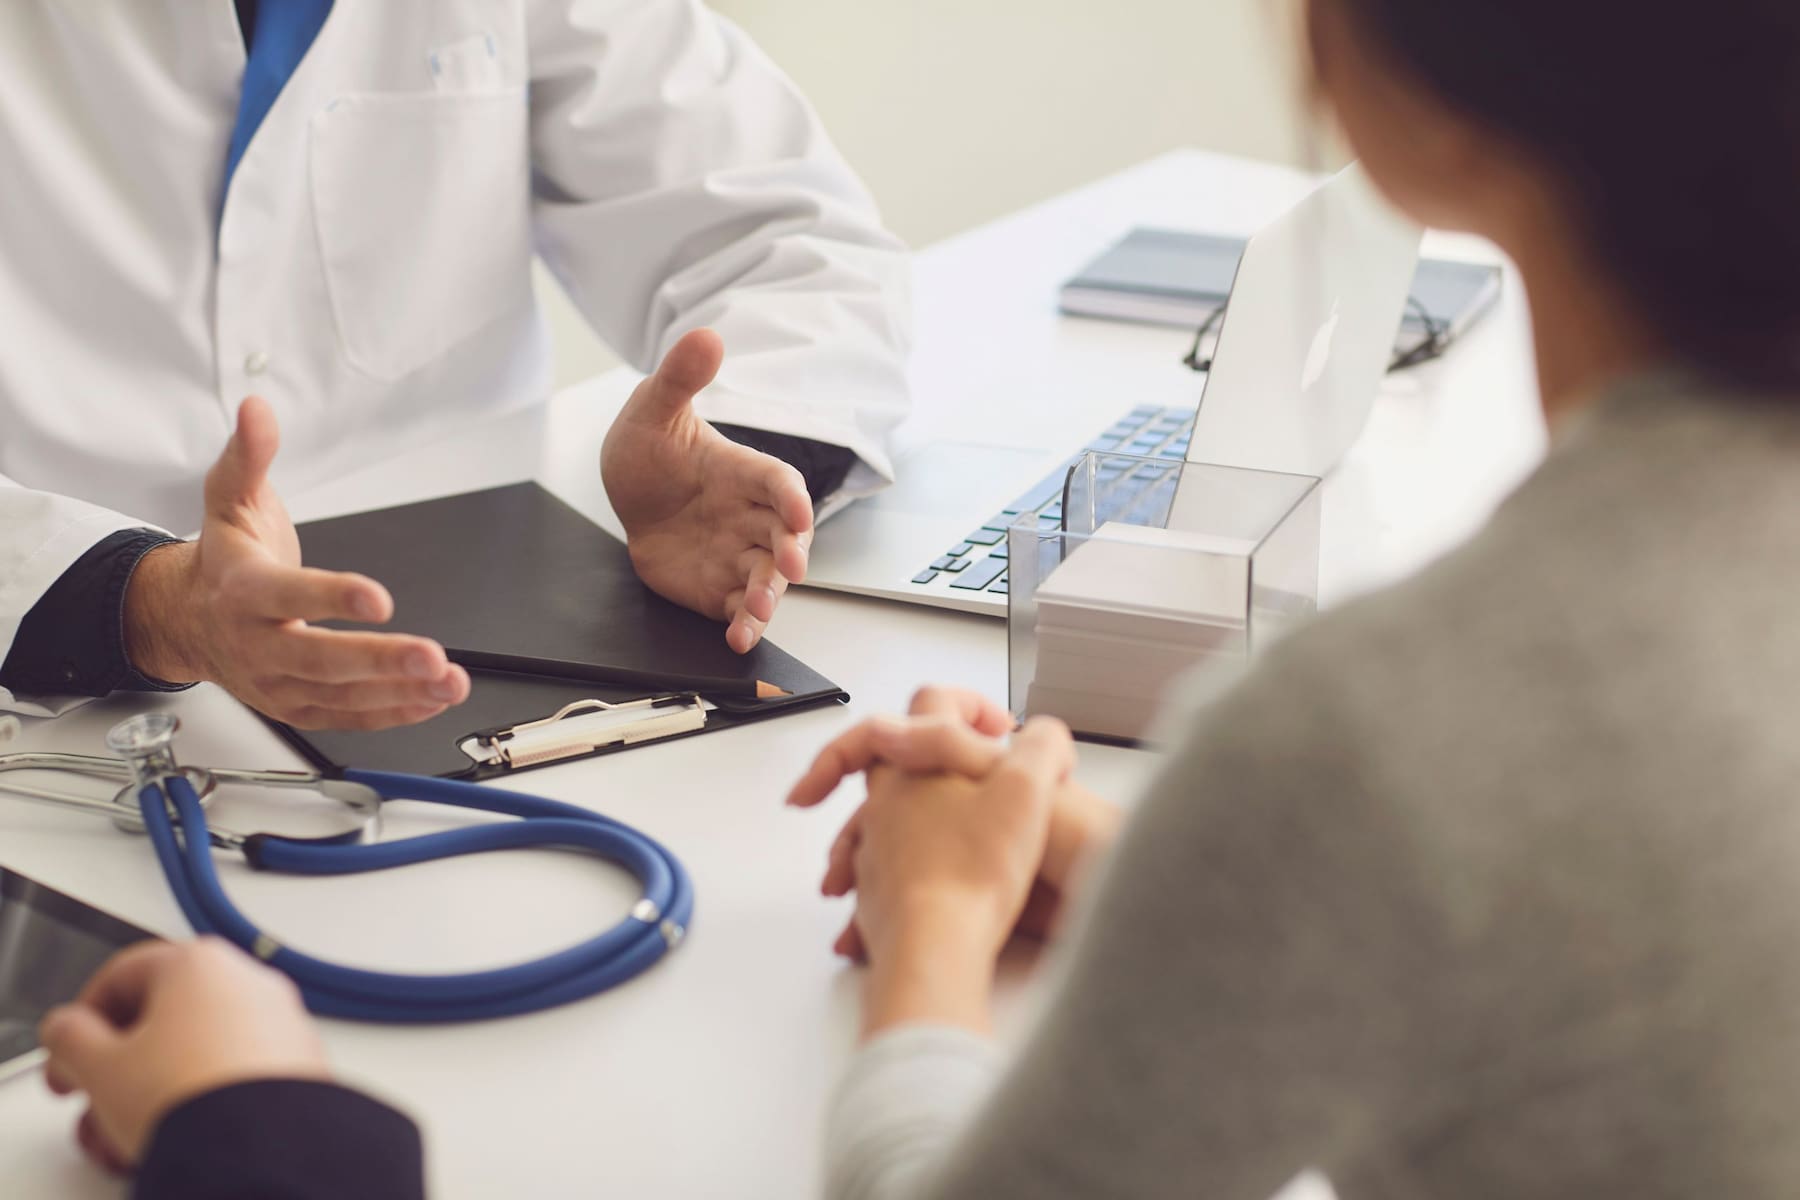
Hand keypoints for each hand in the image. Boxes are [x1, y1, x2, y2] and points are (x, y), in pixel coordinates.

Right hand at [39, 938, 329, 1171]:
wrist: (256, 1151)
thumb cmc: (188, 1098)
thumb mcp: (100, 1068)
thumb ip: (69, 1038)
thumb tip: (68, 1029)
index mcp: (199, 963)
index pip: (122, 975)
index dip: (82, 1021)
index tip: (67, 1055)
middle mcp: (248, 981)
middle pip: (161, 1017)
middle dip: (117, 1066)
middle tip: (94, 1098)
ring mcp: (281, 1022)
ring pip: (195, 1051)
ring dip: (150, 1089)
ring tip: (123, 1134)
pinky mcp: (299, 1063)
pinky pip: (233, 1073)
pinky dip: (198, 1097)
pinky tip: (173, 1135)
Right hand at [123, 396, 469, 729]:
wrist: (186, 618)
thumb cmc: (224, 558)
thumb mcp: (230, 497)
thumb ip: (249, 455)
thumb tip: (257, 410)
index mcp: (243, 589)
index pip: (288, 596)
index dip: (332, 599)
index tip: (379, 599)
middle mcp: (256, 642)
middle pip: (318, 659)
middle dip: (379, 660)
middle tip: (431, 656)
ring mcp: (275, 681)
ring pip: (339, 695)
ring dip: (400, 691)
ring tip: (450, 681)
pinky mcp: (295, 705)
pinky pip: (346, 716)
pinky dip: (392, 712)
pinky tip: (432, 700)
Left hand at [601, 329, 813, 653]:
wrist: (630, 496)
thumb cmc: (652, 449)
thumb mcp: (655, 408)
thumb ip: (681, 377)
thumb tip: (705, 335)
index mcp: (744, 472)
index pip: (779, 483)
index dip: (792, 495)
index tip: (796, 510)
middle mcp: (750, 516)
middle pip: (784, 538)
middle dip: (789, 555)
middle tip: (789, 568)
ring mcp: (737, 554)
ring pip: (766, 579)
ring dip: (768, 597)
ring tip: (758, 612)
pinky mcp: (720, 587)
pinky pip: (738, 610)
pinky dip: (744, 626)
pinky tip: (738, 638)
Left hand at [789, 687, 1121, 958]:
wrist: (935, 944)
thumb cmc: (975, 869)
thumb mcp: (1030, 790)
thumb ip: (1043, 746)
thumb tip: (1046, 735)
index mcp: (917, 763)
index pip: (929, 701)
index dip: (969, 702)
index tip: (995, 725)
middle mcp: (886, 799)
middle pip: (888, 754)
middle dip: (919, 751)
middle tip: (949, 761)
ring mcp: (875, 846)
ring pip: (878, 813)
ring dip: (908, 812)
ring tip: (944, 830)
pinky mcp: (876, 891)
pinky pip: (881, 868)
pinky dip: (901, 867)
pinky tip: (932, 886)